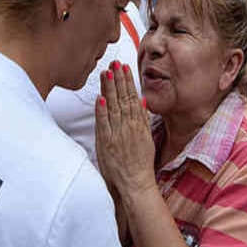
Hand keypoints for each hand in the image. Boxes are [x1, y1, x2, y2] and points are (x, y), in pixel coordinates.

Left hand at [95, 61, 155, 199]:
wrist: (136, 183)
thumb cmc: (140, 163)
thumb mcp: (146, 138)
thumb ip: (143, 119)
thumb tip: (142, 101)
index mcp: (138, 124)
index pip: (131, 97)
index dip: (126, 81)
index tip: (123, 68)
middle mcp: (128, 127)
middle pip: (122, 99)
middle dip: (118, 79)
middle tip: (114, 63)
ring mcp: (118, 134)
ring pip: (113, 107)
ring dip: (110, 89)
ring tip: (106, 73)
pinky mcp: (107, 144)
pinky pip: (104, 125)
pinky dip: (102, 112)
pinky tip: (100, 99)